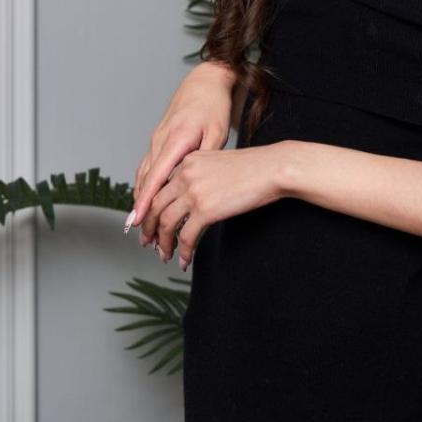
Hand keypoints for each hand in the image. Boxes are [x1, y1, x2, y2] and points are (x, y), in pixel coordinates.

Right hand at [126, 61, 234, 243]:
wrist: (204, 82)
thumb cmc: (213, 106)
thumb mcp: (217, 132)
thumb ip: (206, 158)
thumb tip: (199, 183)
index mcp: (176, 140)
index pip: (156, 176)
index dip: (145, 201)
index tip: (137, 221)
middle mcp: (160, 141)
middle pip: (145, 182)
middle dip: (141, 211)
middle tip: (142, 237)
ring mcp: (156, 140)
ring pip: (143, 176)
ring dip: (140, 202)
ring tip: (141, 227)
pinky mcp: (157, 140)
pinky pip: (146, 167)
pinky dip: (143, 187)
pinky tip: (143, 202)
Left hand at [139, 143, 289, 267]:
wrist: (272, 168)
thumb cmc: (253, 167)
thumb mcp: (217, 164)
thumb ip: (199, 177)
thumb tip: (189, 202)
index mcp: (187, 162)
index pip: (159, 189)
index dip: (151, 210)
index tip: (149, 224)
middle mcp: (185, 175)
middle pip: (156, 207)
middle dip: (150, 229)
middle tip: (150, 243)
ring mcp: (194, 192)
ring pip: (167, 224)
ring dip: (164, 243)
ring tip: (165, 255)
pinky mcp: (206, 210)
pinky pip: (186, 236)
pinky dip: (183, 251)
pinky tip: (185, 259)